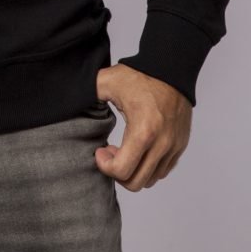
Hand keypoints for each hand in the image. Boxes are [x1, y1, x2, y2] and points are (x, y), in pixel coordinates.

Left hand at [94, 63, 191, 190]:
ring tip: (124, 151)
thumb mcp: (108, 81)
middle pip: (136, 182)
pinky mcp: (180, 146)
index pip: (122, 171)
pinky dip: (148, 167)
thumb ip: (88, 92)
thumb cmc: (140, 75)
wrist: (171, 68)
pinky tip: (138, 149)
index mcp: (143, 131)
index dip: (105, 166)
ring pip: (151, 179)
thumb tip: (71, 98)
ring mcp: (173, 147)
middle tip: (110, 154)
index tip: (100, 151)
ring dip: (134, 171)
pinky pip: (163, 170)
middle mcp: (162, 144)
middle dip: (118, 173)